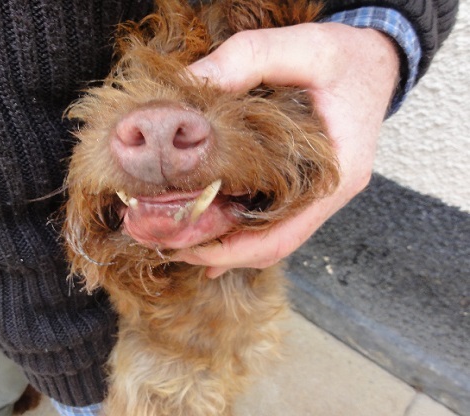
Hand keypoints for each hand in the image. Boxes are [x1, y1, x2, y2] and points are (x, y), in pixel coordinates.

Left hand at [173, 23, 399, 277]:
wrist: (378, 60)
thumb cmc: (349, 56)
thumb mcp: (304, 46)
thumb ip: (249, 58)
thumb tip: (192, 82)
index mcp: (337, 173)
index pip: (283, 235)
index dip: (233, 251)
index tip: (187, 245)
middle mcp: (330, 194)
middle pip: (273, 246)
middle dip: (221, 253)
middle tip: (170, 244)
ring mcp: (319, 193)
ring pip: (272, 237)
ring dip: (228, 244)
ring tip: (181, 238)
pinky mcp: (307, 184)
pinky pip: (273, 218)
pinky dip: (240, 227)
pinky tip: (209, 226)